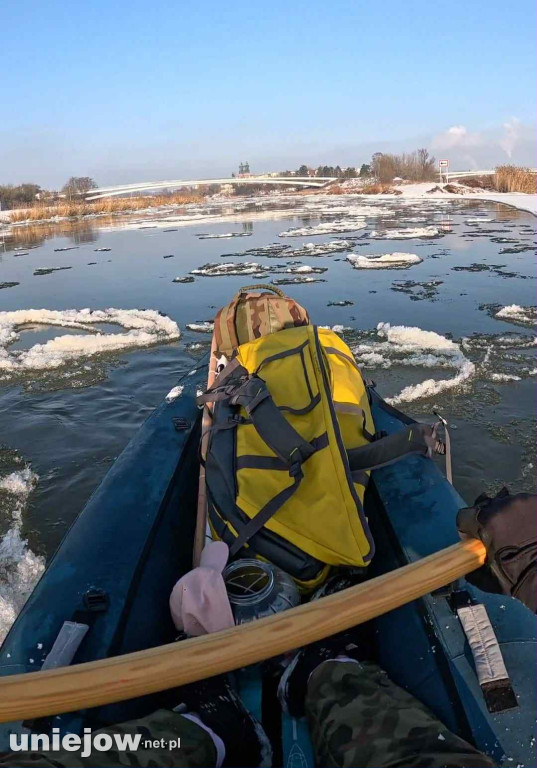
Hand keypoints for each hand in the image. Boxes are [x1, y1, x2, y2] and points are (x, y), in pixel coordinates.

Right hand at [457, 488, 536, 611]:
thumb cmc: (517, 578)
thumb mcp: (488, 578)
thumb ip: (473, 568)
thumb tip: (467, 567)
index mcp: (485, 521)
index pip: (464, 516)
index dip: (468, 528)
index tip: (475, 538)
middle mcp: (502, 505)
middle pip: (486, 507)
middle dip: (489, 520)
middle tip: (500, 537)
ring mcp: (523, 502)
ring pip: (507, 503)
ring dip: (509, 516)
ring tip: (519, 532)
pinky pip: (526, 504)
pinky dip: (527, 514)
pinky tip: (532, 529)